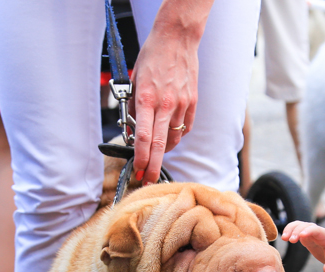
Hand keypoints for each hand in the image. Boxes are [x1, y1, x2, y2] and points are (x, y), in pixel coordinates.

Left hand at [129, 24, 199, 184]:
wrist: (177, 39)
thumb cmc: (152, 56)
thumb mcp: (134, 80)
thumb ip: (133, 106)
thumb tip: (132, 131)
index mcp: (148, 99)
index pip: (143, 137)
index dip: (140, 157)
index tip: (136, 169)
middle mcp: (166, 104)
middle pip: (159, 144)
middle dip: (152, 165)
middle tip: (148, 179)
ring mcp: (181, 105)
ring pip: (173, 138)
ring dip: (163, 149)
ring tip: (156, 154)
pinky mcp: (192, 103)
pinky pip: (185, 128)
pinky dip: (176, 135)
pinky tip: (169, 134)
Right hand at [282, 221, 324, 271]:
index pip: (316, 230)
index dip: (309, 231)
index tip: (301, 236)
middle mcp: (317, 232)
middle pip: (305, 225)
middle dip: (297, 231)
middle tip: (290, 240)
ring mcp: (311, 233)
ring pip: (299, 225)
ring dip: (290, 229)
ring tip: (284, 238)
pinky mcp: (306, 236)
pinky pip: (296, 230)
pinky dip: (289, 230)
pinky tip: (284, 237)